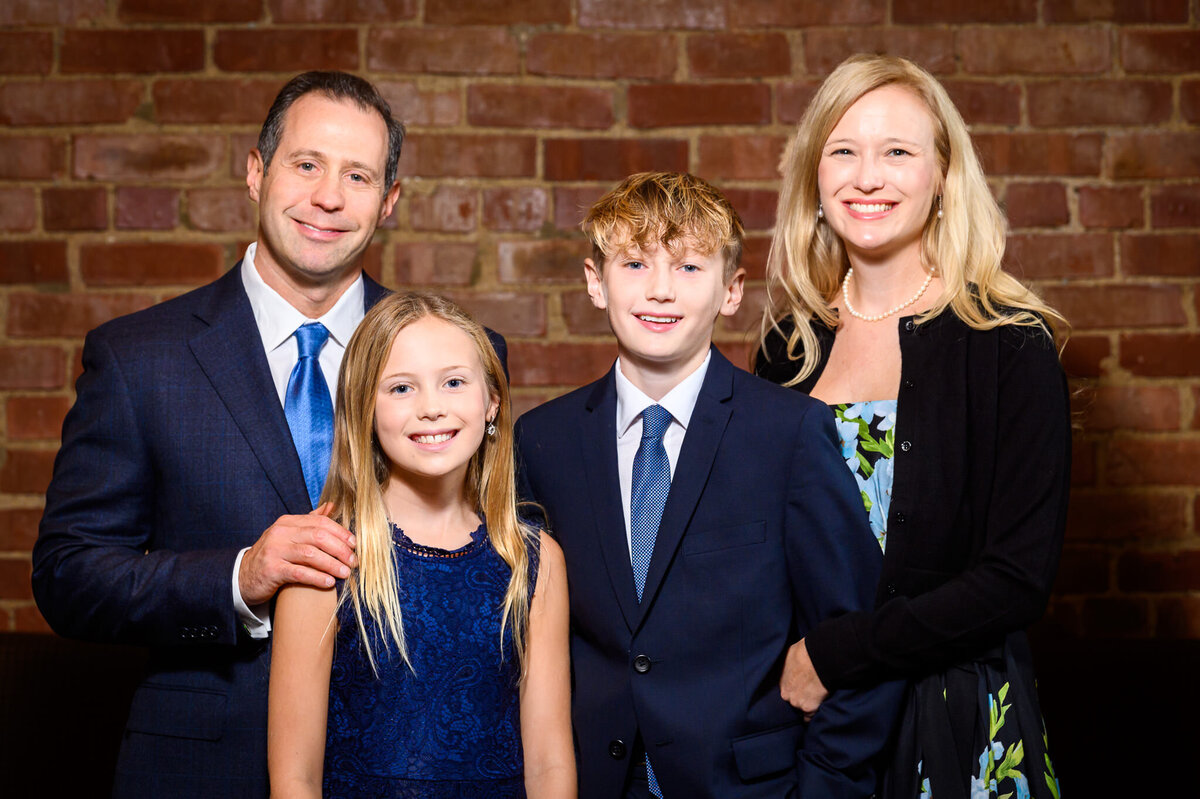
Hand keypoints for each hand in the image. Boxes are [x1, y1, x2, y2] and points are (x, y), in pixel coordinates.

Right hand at [238, 503, 355, 606]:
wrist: (243, 576)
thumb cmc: (273, 556)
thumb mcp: (289, 535)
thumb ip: (309, 521)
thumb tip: (331, 505)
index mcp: (288, 522)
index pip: (320, 523)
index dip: (340, 533)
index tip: (354, 544)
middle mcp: (280, 533)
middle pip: (318, 536)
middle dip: (340, 549)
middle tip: (353, 561)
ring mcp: (275, 551)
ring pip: (311, 554)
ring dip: (332, 564)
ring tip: (345, 573)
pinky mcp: (272, 570)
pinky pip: (299, 572)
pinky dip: (317, 577)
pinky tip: (329, 582)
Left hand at [780, 638, 828, 719]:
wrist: (821, 658)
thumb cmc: (807, 651)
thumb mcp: (791, 653)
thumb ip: (789, 663)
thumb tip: (792, 661)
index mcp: (781, 680)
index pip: (786, 689)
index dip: (795, 688)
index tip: (801, 687)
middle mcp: (785, 693)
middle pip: (792, 700)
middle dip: (799, 697)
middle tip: (810, 693)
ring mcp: (796, 702)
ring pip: (800, 708)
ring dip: (807, 705)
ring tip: (816, 699)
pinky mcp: (808, 708)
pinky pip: (809, 717)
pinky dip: (813, 714)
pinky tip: (818, 709)